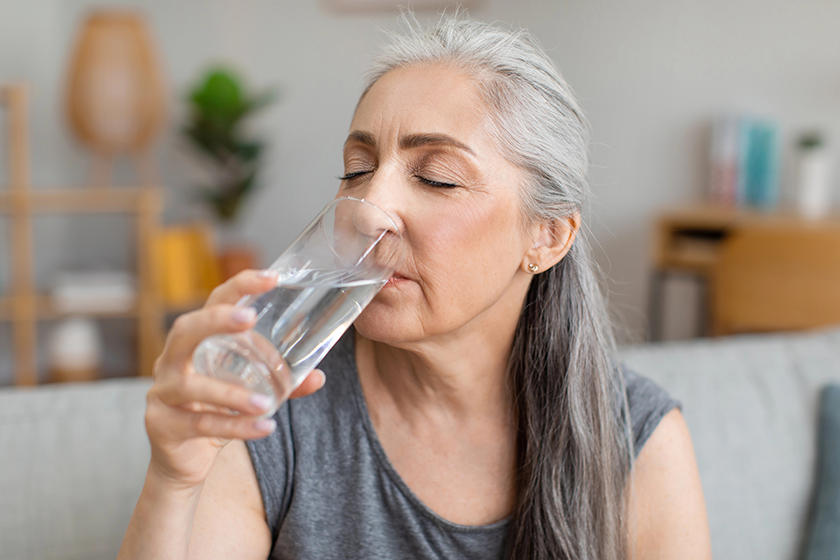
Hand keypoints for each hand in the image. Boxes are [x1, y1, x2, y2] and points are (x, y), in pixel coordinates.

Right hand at [144, 269, 325, 488]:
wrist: (181, 459)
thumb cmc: (215, 410)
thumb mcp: (248, 390)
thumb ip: (282, 382)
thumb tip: (318, 376)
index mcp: (196, 342)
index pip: (213, 302)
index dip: (240, 287)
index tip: (272, 277)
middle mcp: (172, 360)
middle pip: (185, 330)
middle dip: (215, 320)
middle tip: (250, 319)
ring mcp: (162, 393)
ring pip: (191, 385)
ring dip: (230, 393)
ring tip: (264, 402)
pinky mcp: (162, 425)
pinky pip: (200, 424)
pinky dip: (235, 426)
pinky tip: (263, 428)